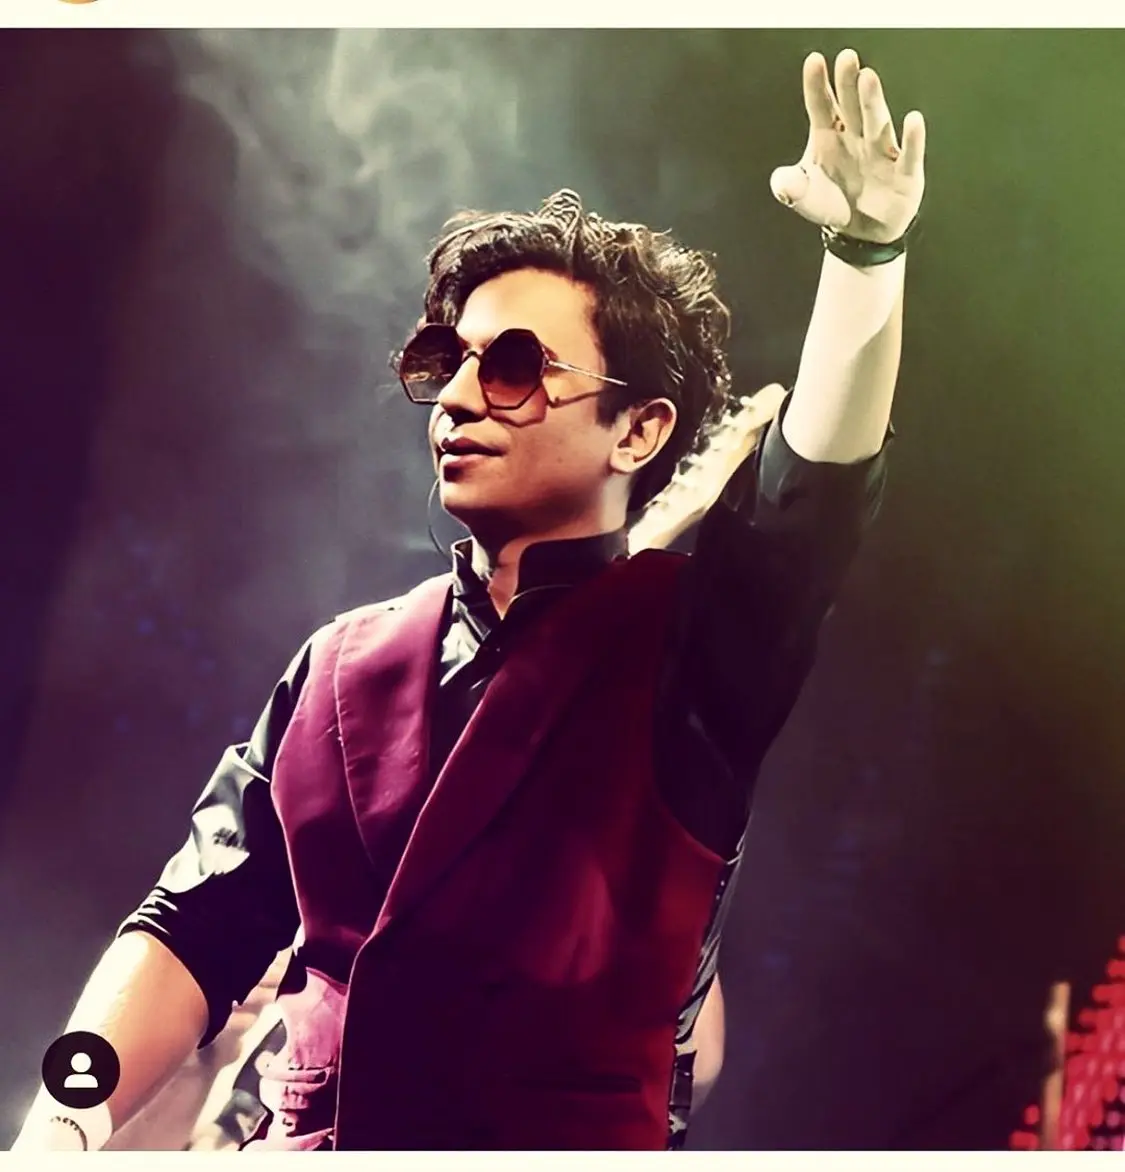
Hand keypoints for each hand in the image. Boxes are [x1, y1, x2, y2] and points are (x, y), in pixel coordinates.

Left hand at [770, 49, 925, 242]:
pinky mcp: (904, 172)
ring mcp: (881, 152)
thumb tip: (781, 183)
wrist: (860, 231)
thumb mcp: (804, 198)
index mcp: (829, 136)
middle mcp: (856, 137)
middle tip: (846, 58)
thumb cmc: (833, 203)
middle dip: (848, 83)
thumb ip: (790, 187)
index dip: (817, 85)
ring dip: (872, 101)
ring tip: (868, 79)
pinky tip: (913, 120)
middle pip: (851, 106)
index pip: (821, 106)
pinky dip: (912, 139)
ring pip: (876, 122)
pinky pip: (908, 154)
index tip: (814, 62)